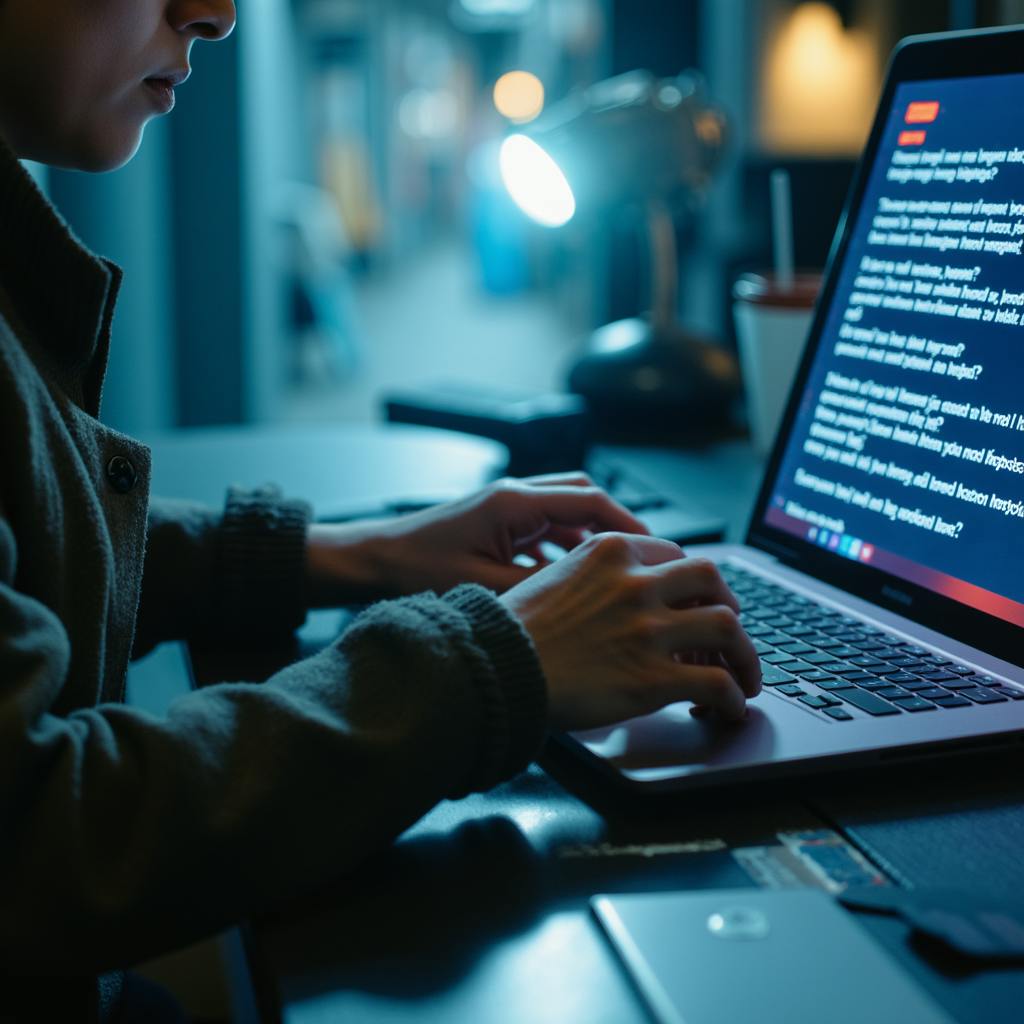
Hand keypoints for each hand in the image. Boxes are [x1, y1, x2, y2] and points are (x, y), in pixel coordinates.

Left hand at [305, 474, 648, 604]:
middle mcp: (511, 495)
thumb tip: (583, 600)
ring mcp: (502, 507)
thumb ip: (536, 591)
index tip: (654, 546)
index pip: (588, 500)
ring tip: (612, 571)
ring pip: (562, 511)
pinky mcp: (493, 523)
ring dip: (587, 536)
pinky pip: (541, 527)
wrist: (370, 562)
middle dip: (614, 523)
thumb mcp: (481, 589)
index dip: (627, 523)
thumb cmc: (412, 570)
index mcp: (512, 502)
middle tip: (640, 555)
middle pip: (581, 496)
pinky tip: (566, 578)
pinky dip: (560, 547)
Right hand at [500, 534, 760, 728]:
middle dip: (729, 606)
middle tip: (729, 634)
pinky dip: (733, 699)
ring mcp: (648, 630)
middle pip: (713, 579)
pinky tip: (729, 710)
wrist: (494, 669)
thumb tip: (615, 598)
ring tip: (744, 679)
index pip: (676, 556)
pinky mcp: (652, 678)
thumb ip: (593, 579)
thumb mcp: (553, 578)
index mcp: (610, 553)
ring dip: (745, 656)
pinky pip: (717, 684)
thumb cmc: (513, 631)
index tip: (695, 604)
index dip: (693, 584)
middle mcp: (636, 584)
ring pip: (729, 628)